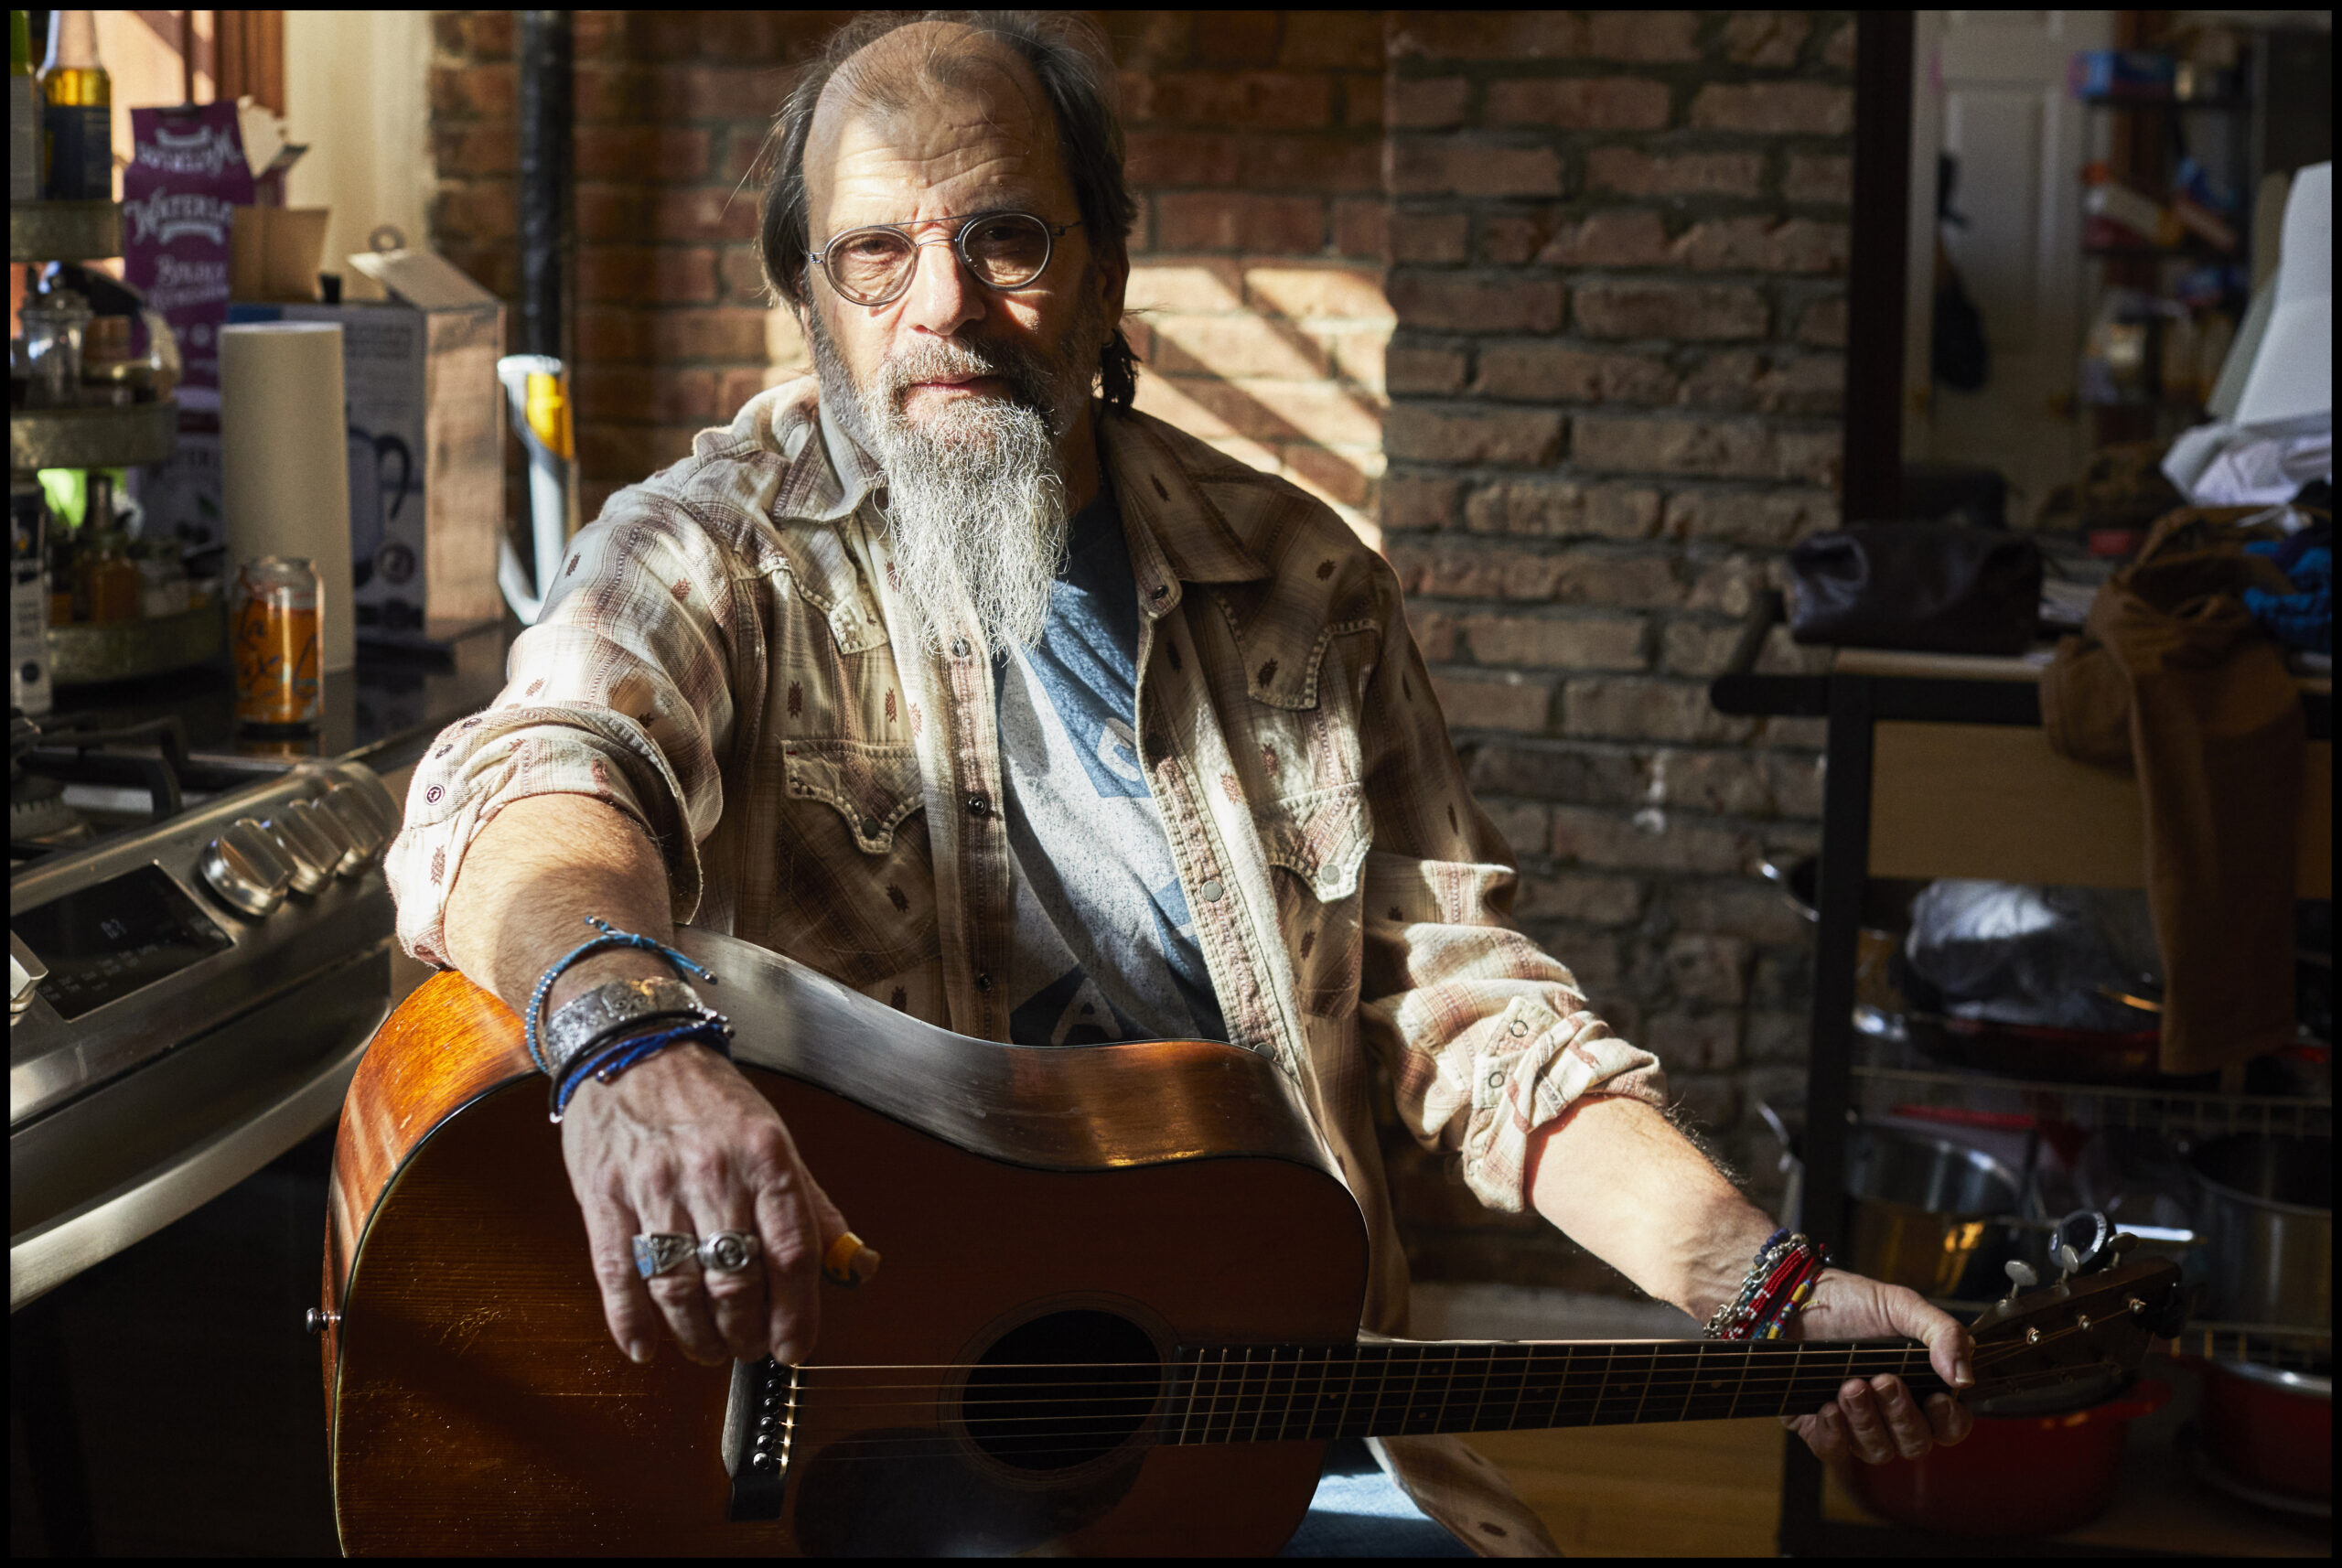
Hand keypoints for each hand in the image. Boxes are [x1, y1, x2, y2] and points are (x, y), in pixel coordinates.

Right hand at [560, 1042, 849, 1367]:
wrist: (631, 1048)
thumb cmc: (708, 1100)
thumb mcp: (774, 1140)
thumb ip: (812, 1208)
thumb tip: (856, 1266)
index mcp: (765, 1156)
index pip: (792, 1253)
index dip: (797, 1314)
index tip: (794, 1347)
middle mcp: (712, 1171)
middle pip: (735, 1281)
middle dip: (746, 1333)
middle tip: (748, 1349)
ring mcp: (653, 1186)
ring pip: (679, 1288)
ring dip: (697, 1337)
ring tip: (709, 1349)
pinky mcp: (603, 1198)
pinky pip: (618, 1275)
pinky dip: (631, 1323)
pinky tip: (646, 1347)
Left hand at [1779, 1268, 1975, 1466]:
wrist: (1794, 1296)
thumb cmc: (1852, 1301)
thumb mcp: (1903, 1306)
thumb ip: (1944, 1334)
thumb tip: (1964, 1379)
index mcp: (1919, 1388)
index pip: (1949, 1427)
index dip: (1949, 1423)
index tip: (1937, 1399)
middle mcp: (1890, 1413)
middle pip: (1915, 1444)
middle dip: (1902, 1416)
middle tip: (1882, 1380)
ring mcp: (1855, 1423)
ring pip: (1877, 1451)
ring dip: (1867, 1421)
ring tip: (1851, 1384)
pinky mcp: (1818, 1427)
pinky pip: (1833, 1452)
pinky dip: (1835, 1435)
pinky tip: (1829, 1407)